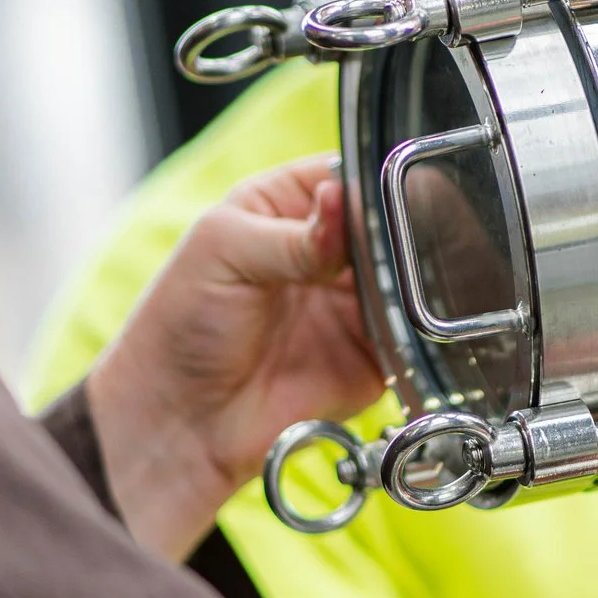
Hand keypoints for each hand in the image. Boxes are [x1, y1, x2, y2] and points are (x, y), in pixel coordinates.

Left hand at [87, 157, 384, 559]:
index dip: (372, 181)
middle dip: (400, 231)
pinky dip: (417, 327)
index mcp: (285, 207)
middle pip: (389, 224)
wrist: (181, 422)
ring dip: (411, 279)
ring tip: (397, 283)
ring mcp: (351, 303)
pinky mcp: (372, 355)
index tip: (391, 190)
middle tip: (399, 242)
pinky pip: (412, 333)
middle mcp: (326, 251)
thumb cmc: (180, 328)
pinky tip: (404, 321)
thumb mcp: (224, 253)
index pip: (347, 175)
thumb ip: (292, 233)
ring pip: (408, 276)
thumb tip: (340, 203)